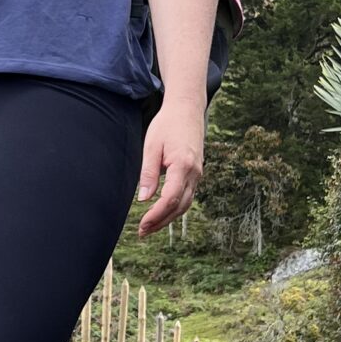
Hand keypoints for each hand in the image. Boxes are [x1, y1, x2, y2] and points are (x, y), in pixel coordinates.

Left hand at [136, 102, 202, 235]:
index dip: (157, 215)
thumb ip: (148, 173)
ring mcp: (198, 174)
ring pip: (186, 204)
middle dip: (161, 222)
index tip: (143, 224)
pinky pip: (187, 196)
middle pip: (180, 206)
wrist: (187, 109)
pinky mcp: (196, 173)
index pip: (171, 198)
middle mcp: (195, 172)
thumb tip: (143, 198)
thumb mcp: (152, 145)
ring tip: (150, 227)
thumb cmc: (167, 124)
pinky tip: (162, 213)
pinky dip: (175, 208)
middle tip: (143, 232)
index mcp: (183, 165)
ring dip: (168, 218)